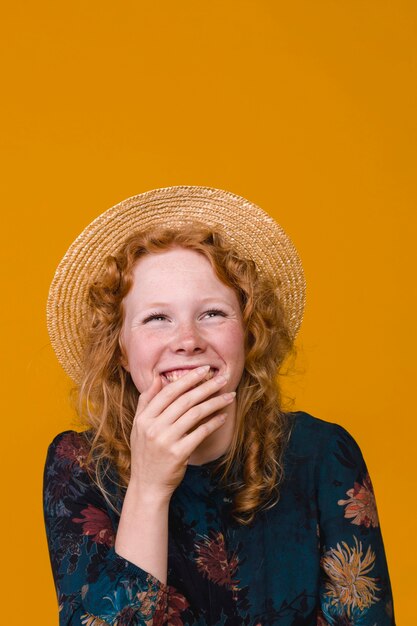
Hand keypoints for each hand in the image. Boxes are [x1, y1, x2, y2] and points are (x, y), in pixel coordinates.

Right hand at [129, 365, 234, 500]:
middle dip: (206, 386)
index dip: (188, 378)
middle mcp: (153, 427)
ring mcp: (165, 440)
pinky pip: (200, 432)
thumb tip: (157, 378)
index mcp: (144, 418)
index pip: (169, 392)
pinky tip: (223, 417)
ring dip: (215, 402)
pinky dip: (213, 423)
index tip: (204, 369)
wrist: (148, 485)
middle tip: (222, 378)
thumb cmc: (146, 452)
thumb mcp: (139, 426)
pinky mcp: (178, 453)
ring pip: (195, 413)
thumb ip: (146, 401)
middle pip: (185, 400)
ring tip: (229, 396)